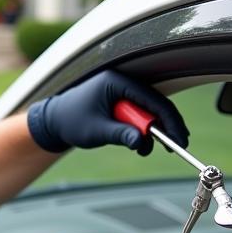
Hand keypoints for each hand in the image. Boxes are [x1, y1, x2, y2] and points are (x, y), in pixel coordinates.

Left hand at [26, 69, 188, 154]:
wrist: (53, 121)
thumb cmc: (70, 121)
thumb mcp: (96, 130)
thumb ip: (120, 134)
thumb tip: (142, 143)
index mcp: (116, 82)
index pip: (152, 99)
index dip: (168, 119)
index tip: (178, 138)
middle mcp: (122, 83)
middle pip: (155, 104)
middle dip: (166, 126)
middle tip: (177, 146)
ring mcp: (122, 93)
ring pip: (148, 112)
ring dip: (151, 132)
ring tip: (144, 150)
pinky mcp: (121, 103)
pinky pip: (139, 115)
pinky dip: (142, 131)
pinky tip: (140, 144)